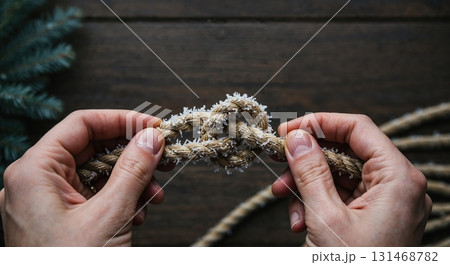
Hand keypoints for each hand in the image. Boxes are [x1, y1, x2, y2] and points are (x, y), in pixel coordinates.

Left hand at [0, 110, 170, 245]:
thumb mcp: (110, 215)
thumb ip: (133, 170)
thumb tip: (151, 137)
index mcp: (34, 172)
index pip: (82, 124)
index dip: (122, 120)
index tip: (154, 126)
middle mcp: (36, 183)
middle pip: (92, 148)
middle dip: (132, 153)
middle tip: (163, 155)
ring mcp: (48, 203)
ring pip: (97, 173)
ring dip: (132, 180)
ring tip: (156, 194)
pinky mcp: (61, 220)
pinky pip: (94, 196)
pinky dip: (121, 199)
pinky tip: (140, 213)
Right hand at [271, 113, 431, 245]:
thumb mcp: (325, 217)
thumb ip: (310, 171)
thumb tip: (297, 138)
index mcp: (399, 180)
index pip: (358, 129)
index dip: (320, 123)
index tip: (289, 129)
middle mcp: (399, 187)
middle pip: (346, 153)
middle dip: (307, 159)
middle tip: (278, 159)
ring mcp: (387, 204)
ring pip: (340, 175)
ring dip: (306, 184)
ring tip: (282, 197)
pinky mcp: (375, 218)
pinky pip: (342, 197)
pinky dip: (317, 202)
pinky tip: (299, 220)